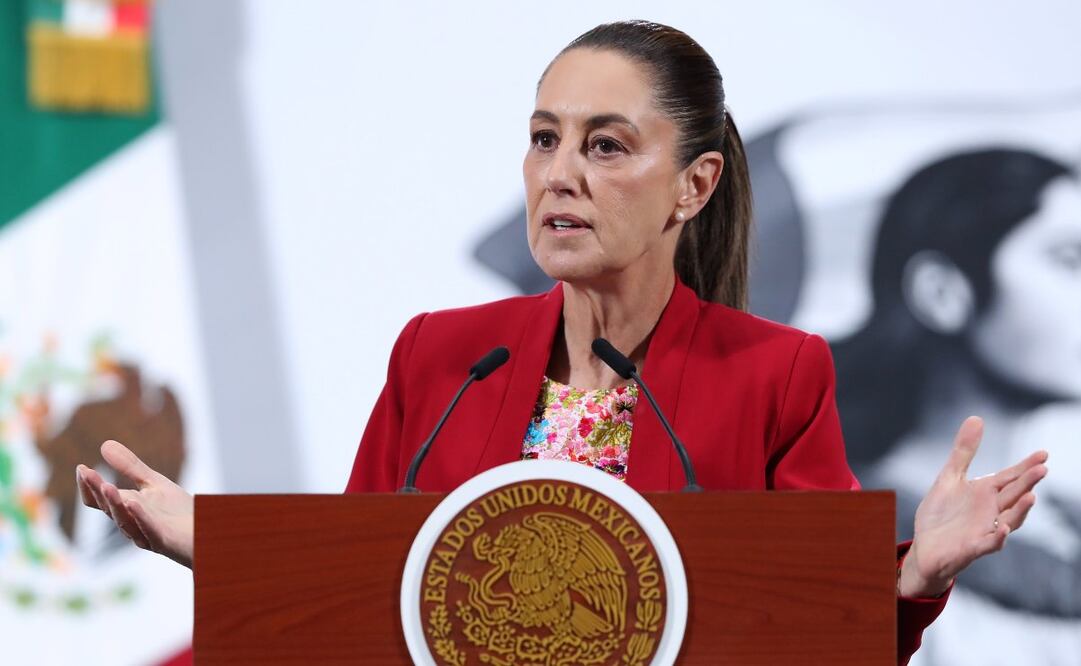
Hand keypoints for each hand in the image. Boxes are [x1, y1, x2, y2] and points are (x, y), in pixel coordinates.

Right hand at [76, 440, 193, 568]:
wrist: (205, 531)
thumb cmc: (177, 512)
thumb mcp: (153, 483)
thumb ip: (130, 467)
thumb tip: (104, 444)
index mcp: (126, 510)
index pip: (99, 501)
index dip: (89, 486)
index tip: (82, 468)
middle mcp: (131, 524)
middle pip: (109, 509)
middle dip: (98, 491)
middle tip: (87, 473)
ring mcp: (147, 535)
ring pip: (125, 522)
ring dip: (115, 504)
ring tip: (106, 486)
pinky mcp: (165, 542)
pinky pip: (150, 530)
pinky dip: (141, 517)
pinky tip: (133, 502)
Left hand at [899, 416, 1047, 597]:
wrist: (925, 546)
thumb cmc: (941, 514)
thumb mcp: (949, 477)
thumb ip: (964, 451)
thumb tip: (977, 418)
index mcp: (986, 492)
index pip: (1010, 477)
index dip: (1026, 466)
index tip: (1043, 454)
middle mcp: (991, 511)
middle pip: (1014, 495)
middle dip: (1028, 483)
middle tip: (1042, 468)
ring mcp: (985, 530)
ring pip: (1010, 520)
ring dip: (1020, 509)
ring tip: (1031, 495)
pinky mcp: (973, 547)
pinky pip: (989, 544)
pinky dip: (998, 538)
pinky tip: (1004, 529)